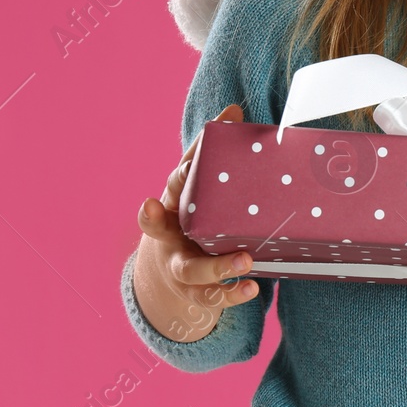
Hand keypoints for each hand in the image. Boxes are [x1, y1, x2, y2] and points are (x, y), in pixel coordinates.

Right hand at [133, 104, 261, 340]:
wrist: (175, 274)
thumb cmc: (194, 215)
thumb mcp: (198, 186)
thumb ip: (212, 150)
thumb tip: (233, 109)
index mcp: (174, 205)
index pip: (171, 186)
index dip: (178, 177)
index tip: (188, 166)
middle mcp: (171, 237)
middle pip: (158, 231)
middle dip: (156, 221)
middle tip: (158, 209)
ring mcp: (182, 267)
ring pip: (191, 271)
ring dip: (217, 267)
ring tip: (244, 261)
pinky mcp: (198, 292)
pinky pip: (212, 297)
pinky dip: (231, 295)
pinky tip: (251, 289)